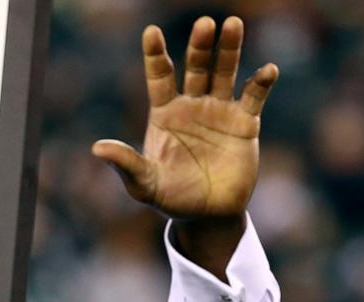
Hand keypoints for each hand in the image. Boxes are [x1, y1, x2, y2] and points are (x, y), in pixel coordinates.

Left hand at [92, 16, 278, 219]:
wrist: (207, 215)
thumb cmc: (170, 199)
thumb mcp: (144, 184)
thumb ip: (125, 164)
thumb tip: (97, 148)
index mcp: (164, 114)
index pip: (159, 77)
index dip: (155, 54)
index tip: (151, 32)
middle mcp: (192, 106)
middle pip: (195, 67)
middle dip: (199, 46)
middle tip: (204, 24)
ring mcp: (219, 112)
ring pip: (224, 73)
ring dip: (229, 50)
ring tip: (233, 25)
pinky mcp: (245, 124)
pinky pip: (253, 96)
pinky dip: (261, 82)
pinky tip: (266, 71)